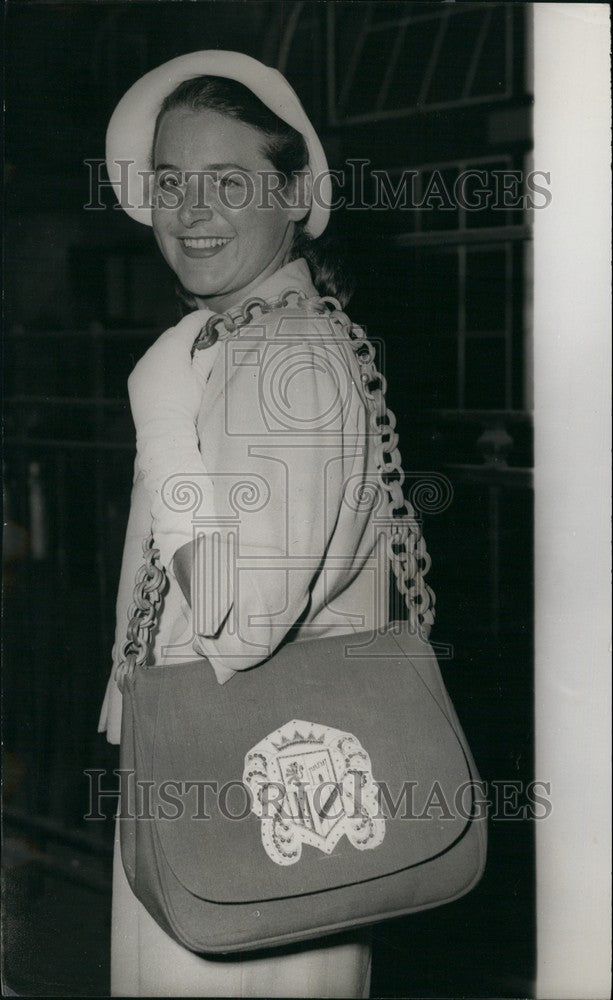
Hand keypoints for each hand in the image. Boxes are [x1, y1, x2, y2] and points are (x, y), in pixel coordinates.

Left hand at [128, 309, 219, 568]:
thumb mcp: (206, 380)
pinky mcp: (136, 380)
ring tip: (194, 356)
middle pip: (174, 334)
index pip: (189, 324)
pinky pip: (152, 363)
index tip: (217, 319)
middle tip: (208, 338)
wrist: (164, 438)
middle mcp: (153, 353)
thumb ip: (212, 356)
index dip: (205, 320)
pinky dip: (165, 363)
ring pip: (162, 348)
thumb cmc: (190, 409)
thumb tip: (222, 338)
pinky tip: (177, 375)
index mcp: (172, 349)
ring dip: (176, 349)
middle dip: (189, 334)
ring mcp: (142, 366)